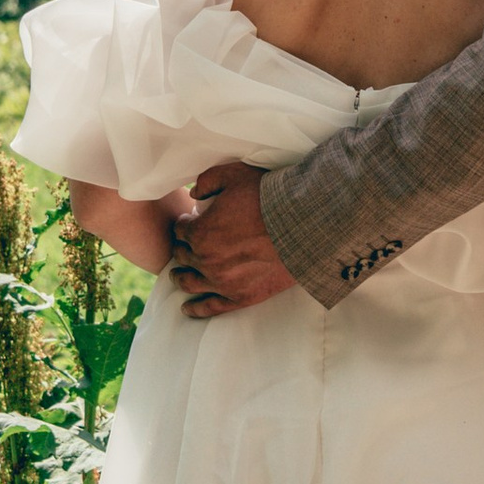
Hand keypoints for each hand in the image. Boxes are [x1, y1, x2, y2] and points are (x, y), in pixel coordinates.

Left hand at [166, 164, 293, 318]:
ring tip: (178, 277)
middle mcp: (206, 260)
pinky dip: (196, 309)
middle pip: (183, 256)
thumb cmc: (270, 197)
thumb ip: (208, 181)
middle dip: (182, 249)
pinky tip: (188, 308)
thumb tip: (194, 193)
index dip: (184, 225)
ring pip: (189, 283)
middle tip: (185, 247)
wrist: (304, 224)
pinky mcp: (241, 297)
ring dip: (181, 278)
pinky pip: (211, 308)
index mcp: (201, 232)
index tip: (188, 224)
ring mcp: (223, 282)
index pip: (180, 231)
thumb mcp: (235, 174)